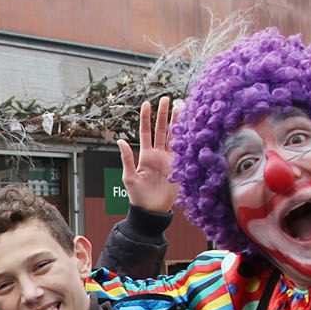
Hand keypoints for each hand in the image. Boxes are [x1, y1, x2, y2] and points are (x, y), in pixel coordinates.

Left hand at [116, 97, 179, 213]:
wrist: (152, 210)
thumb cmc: (138, 196)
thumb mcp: (129, 177)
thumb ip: (126, 159)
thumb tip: (120, 140)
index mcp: (145, 155)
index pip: (146, 132)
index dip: (146, 118)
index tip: (147, 103)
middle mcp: (158, 154)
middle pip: (161, 130)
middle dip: (164, 114)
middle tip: (167, 99)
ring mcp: (169, 160)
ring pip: (173, 137)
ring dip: (176, 123)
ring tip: (180, 107)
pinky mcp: (179, 167)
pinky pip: (183, 150)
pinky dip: (186, 139)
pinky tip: (189, 127)